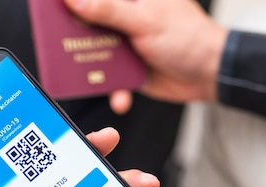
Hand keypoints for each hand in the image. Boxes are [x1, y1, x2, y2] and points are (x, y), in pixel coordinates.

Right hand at [64, 0, 228, 113]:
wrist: (211, 74)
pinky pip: (111, 79)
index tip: (54, 5)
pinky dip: (114, 91)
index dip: (73, 1)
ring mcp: (126, 43)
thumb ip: (108, 10)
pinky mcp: (129, 69)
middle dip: (75, 34)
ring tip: (89, 77)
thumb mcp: (144, 21)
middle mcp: (126, 17)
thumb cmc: (188, 38)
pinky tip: (121, 97)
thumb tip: (75, 0)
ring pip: (95, 52)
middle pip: (88, 21)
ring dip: (91, 66)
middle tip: (58, 44)